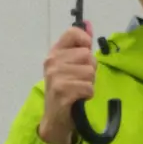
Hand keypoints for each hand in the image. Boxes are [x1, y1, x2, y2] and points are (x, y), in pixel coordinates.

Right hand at [38, 24, 96, 143]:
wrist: (55, 119)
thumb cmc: (66, 90)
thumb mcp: (70, 66)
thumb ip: (80, 46)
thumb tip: (89, 24)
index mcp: (54, 53)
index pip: (72, 33)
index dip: (85, 40)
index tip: (85, 52)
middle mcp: (52, 62)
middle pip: (87, 55)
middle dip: (90, 69)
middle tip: (80, 80)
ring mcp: (55, 77)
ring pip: (90, 72)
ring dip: (89, 83)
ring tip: (78, 90)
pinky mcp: (62, 91)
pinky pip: (88, 87)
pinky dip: (88, 95)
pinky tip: (78, 99)